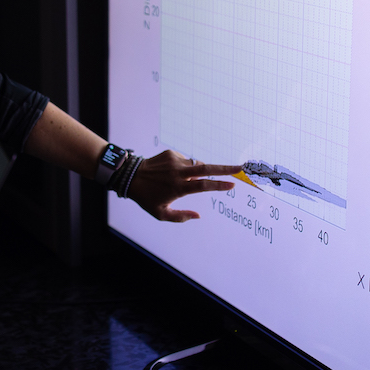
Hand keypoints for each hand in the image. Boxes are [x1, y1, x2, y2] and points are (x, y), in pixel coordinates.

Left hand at [125, 150, 241, 221]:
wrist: (130, 176)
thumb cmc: (146, 198)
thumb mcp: (160, 213)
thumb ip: (180, 217)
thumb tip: (198, 216)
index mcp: (178, 188)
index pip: (203, 186)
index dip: (219, 185)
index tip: (232, 184)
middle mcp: (178, 173)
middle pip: (207, 168)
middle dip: (225, 168)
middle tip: (240, 167)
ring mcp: (175, 161)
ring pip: (196, 164)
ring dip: (199, 171)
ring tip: (186, 180)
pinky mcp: (171, 153)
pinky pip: (185, 160)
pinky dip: (185, 167)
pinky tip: (172, 174)